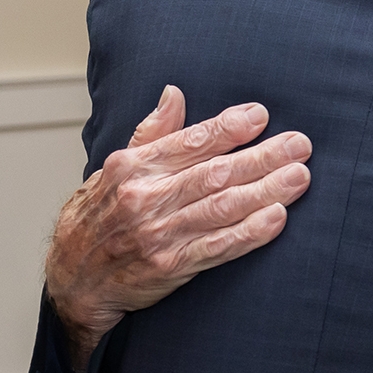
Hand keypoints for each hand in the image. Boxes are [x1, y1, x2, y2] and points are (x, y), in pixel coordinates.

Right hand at [44, 86, 311, 372]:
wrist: (73, 279)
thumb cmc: (101, 215)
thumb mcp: (117, 168)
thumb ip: (153, 132)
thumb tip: (174, 93)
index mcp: (134, 167)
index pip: (190, 141)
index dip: (228, 128)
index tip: (261, 116)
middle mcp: (145, 198)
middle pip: (214, 173)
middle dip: (262, 157)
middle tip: (300, 145)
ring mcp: (157, 234)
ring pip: (221, 207)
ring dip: (265, 190)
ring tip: (299, 176)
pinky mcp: (169, 266)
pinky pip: (217, 247)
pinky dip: (249, 233)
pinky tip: (277, 218)